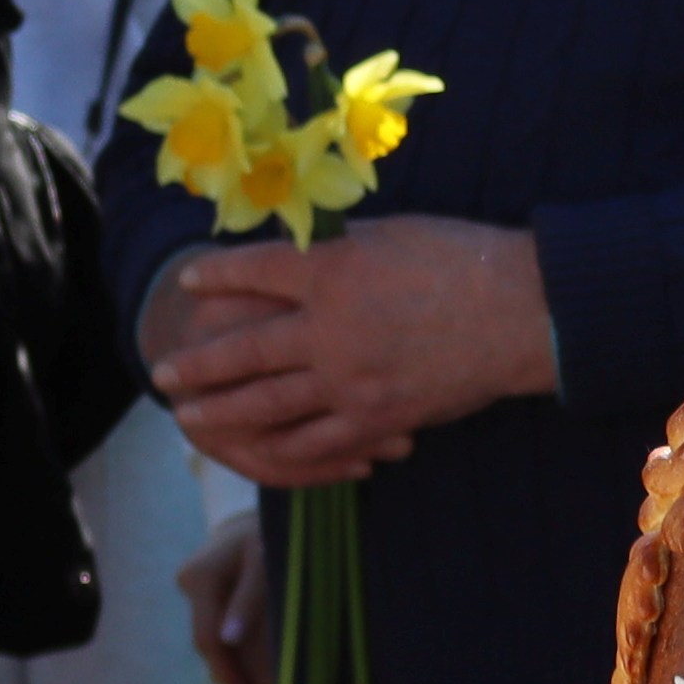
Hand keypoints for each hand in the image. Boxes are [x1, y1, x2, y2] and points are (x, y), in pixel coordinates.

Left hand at [147, 220, 555, 486]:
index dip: (218, 277)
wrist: (520, 314)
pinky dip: (286, 447)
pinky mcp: (376, 417)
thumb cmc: (462, 258)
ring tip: (190, 416)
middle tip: (163, 374)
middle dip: (198, 363)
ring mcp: (349, 380)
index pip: (255, 272)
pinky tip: (261, 450)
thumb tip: (293, 248)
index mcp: (331, 270)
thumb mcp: (389, 233)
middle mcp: (329, 328)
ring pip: (267, 404)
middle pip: (244, 349)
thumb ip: (335, 248)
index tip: (189, 282)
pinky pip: (317, 442)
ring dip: (222, 411)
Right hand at [183, 509, 273, 683]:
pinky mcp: (206, 595)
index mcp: (201, 578)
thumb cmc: (268, 529)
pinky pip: (221, 633)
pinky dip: (240, 658)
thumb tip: (228, 639)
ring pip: (215, 644)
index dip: (230, 674)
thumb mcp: (266, 558)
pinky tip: (259, 682)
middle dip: (238, 682)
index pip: (208, 638)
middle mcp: (191, 586)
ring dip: (239, 674)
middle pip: (210, 647)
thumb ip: (248, 598)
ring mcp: (196, 591)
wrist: (258, 508)